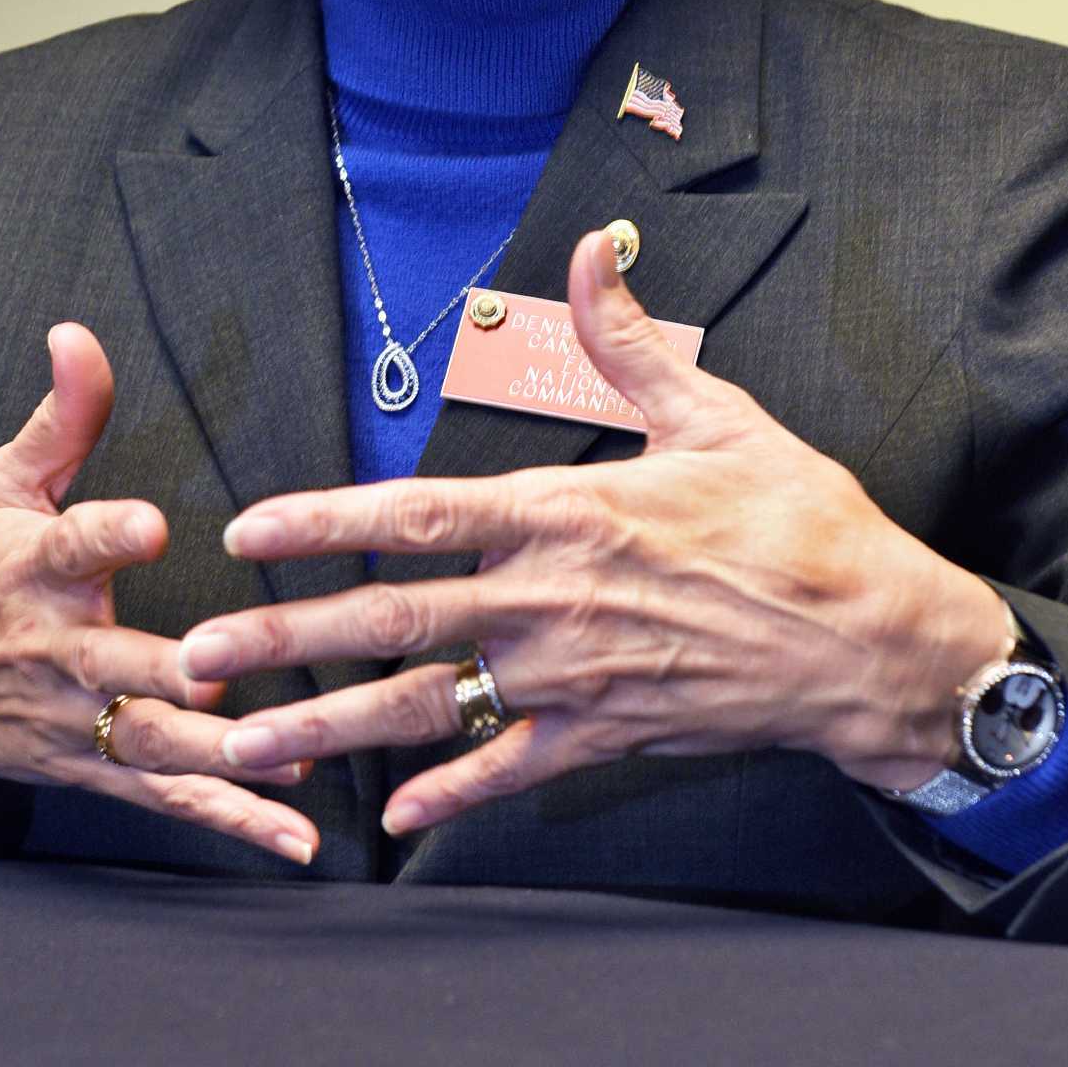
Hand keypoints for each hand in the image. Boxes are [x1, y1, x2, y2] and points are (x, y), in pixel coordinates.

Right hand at [0, 323, 318, 863]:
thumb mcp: (4, 483)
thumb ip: (63, 414)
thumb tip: (79, 331)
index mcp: (34, 568)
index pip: (71, 545)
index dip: (108, 533)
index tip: (149, 525)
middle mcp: (55, 649)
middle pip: (114, 664)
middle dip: (169, 672)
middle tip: (225, 673)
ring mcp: (75, 718)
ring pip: (148, 744)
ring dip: (217, 758)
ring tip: (287, 758)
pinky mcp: (95, 769)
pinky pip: (169, 799)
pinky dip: (232, 820)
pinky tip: (295, 836)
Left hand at [181, 232, 1005, 836]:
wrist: (873, 642)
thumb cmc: (798, 521)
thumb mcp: (716, 414)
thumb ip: (630, 340)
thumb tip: (591, 252)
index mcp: (569, 513)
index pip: (419, 515)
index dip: (325, 523)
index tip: (249, 530)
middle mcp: (553, 601)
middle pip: (394, 620)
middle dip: (284, 638)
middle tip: (194, 657)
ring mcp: (574, 677)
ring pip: (429, 708)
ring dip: (329, 727)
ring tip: (247, 747)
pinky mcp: (607, 735)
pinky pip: (511, 769)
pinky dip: (450, 792)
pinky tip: (391, 817)